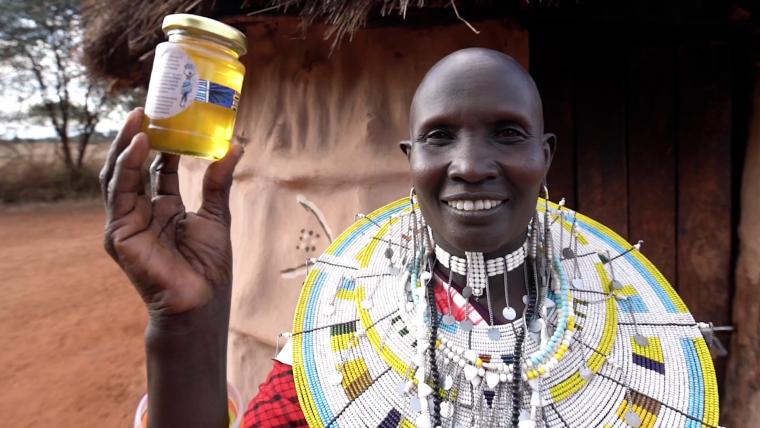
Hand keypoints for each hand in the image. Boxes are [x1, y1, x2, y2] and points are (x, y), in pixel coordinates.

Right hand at [100, 108, 243, 318]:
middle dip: (137, 136)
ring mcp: (127, 222)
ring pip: (119, 175)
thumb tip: (235, 146)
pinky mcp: (119, 233)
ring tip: (139, 116)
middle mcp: (141, 212)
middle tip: (148, 106)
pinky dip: (128, 166)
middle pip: (133, 166)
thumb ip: (217, 181)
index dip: (159, 141)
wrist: (200, 302)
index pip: (155, 168)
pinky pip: (119, 193)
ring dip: (127, 144)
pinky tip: (141, 144)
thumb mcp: (215, 215)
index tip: (168, 114)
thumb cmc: (208, 266)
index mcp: (163, 208)